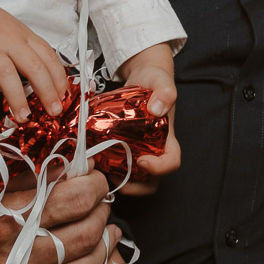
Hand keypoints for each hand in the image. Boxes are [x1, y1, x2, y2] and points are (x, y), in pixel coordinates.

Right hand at [0, 0, 68, 120]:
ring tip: (23, 118)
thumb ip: (25, 49)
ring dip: (17, 99)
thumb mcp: (12, 29)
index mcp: (23, 35)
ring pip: (8, 75)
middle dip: (47, 92)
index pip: (48, 56)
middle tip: (53, 111)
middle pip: (34, 67)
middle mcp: (9, 42)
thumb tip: (42, 76)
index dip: (59, 77)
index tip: (64, 95)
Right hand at [0, 168, 112, 263]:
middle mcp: (11, 258)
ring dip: (104, 249)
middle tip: (102, 201)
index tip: (94, 176)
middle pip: (81, 235)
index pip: (69, 201)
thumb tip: (65, 166)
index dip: (92, 185)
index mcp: (2, 221)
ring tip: (110, 231)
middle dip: (101, 213)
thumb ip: (23, 177)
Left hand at [114, 43, 180, 195]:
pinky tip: (92, 158)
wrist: (142, 77)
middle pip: (150, 181)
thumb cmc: (155, 81)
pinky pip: (116, 166)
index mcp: (167, 139)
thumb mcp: (161, 81)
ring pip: (132, 178)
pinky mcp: (121, 149)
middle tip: (114, 176)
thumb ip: (165, 92)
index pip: (171, 163)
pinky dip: (106, 167)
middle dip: (134, 186)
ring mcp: (137, 152)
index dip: (159, 168)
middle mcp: (154, 150)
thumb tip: (157, 109)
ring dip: (117, 179)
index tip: (143, 161)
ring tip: (100, 169)